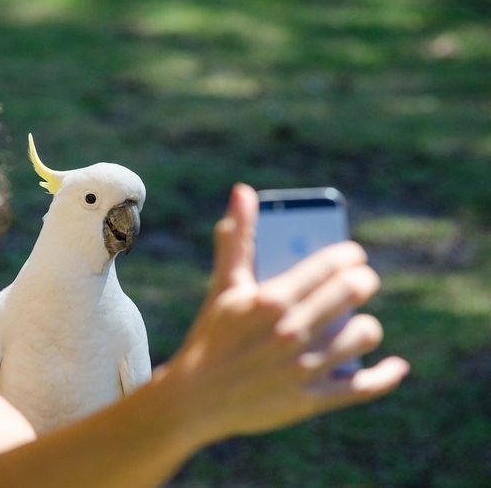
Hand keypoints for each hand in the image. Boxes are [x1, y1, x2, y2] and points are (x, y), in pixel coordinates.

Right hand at [160, 183, 408, 447]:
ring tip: (356, 322)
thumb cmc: (211, 336)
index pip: (330, 264)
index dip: (350, 255)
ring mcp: (303, 368)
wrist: (194, 398)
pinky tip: (395, 366)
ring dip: (365, 325)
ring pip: (363, 335)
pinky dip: (386, 375)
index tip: (353, 255)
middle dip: (363, 281)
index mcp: (272, 299)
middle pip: (352, 292)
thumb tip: (243, 191)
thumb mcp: (224, 286)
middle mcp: (291, 331)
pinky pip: (363, 387)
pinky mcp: (310, 400)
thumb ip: (237, 238)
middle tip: (360, 282)